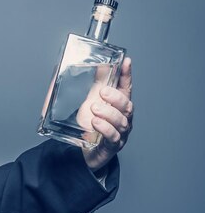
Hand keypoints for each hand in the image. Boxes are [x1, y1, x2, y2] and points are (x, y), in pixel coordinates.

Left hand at [82, 57, 133, 171]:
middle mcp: (123, 118)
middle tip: (102, 93)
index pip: (126, 88)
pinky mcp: (112, 145)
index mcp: (118, 105)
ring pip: (121, 121)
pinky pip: (113, 137)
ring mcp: (120, 132)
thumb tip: (97, 65)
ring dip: (109, 113)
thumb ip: (96, 85)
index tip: (126, 62)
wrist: (84, 150)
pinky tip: (96, 123)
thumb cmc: (91, 124)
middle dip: (116, 97)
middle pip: (127, 105)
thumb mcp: (91, 101)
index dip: (127, 75)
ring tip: (95, 109)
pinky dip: (105, 129)